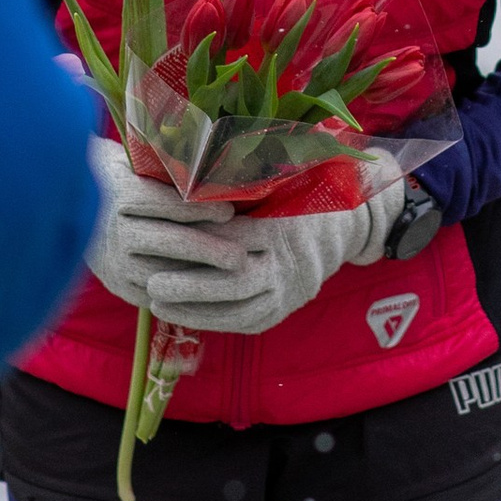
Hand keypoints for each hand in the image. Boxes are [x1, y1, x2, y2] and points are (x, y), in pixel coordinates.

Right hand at [84, 134, 238, 315]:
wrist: (73, 208)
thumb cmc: (123, 176)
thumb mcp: (139, 163)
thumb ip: (171, 171)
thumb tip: (216, 173)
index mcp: (119, 193)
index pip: (162, 202)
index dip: (197, 208)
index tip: (228, 211)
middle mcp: (112, 229)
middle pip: (166, 241)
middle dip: (207, 250)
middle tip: (239, 256)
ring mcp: (113, 261)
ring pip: (162, 272)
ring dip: (199, 275)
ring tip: (230, 274)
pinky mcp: (118, 285)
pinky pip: (154, 294)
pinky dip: (183, 293)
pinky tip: (210, 289)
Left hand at [90, 142, 411, 336]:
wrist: (347, 223)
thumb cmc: (299, 192)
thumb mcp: (273, 180)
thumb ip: (234, 184)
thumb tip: (184, 179)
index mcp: (281, 229)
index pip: (231, 240)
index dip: (195, 243)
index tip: (162, 244)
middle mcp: (289, 264)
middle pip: (234, 282)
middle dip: (190, 287)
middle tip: (153, 285)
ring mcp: (290, 291)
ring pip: (238, 309)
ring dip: (195, 310)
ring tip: (157, 304)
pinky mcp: (285, 309)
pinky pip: (245, 322)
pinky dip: (212, 322)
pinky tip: (184, 316)